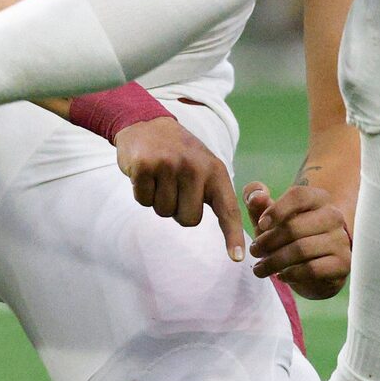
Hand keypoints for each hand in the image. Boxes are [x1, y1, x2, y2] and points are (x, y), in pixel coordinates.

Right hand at [113, 117, 245, 261]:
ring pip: (164, 212)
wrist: (145, 122)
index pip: (227, 209)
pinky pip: (144, 201)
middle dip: (178, 211)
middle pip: (189, 219)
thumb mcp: (203, 165)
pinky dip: (142, 193)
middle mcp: (195, 167)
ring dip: (158, 200)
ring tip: (159, 176)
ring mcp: (169, 165)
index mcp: (214, 170)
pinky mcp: (144, 166)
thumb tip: (226, 228)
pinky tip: (145, 174)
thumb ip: (212, 192)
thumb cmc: (178, 152)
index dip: (232, 235)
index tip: (237, 258)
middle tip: (173, 186)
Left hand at [244, 179, 353, 299]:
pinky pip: (312, 269)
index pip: (298, 196)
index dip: (276, 210)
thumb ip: (257, 201)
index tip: (260, 225)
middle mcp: (333, 216)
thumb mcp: (270, 217)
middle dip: (268, 242)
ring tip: (260, 268)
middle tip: (254, 251)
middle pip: (294, 226)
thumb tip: (256, 195)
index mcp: (318, 198)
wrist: (316, 268)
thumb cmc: (288, 236)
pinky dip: (291, 274)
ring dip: (274, 261)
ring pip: (301, 250)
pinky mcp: (342, 264)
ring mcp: (340, 240)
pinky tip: (281, 276)